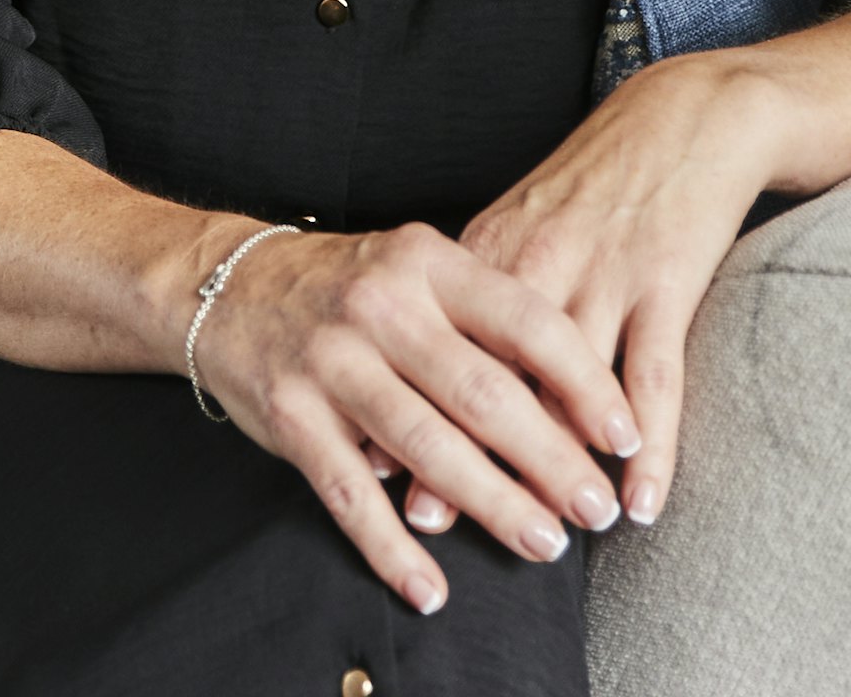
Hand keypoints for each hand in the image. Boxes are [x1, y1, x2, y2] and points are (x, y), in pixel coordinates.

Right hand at [186, 219, 643, 614]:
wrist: (226, 285)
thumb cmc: (348, 285)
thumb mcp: (417, 268)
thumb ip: (483, 317)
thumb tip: (574, 398)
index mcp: (427, 262)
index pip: (525, 322)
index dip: (583, 384)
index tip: (624, 436)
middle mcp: (381, 308)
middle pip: (483, 394)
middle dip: (550, 460)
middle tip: (595, 508)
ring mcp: (332, 363)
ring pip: (426, 449)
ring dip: (491, 506)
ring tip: (542, 544)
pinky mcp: (291, 416)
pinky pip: (349, 496)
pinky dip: (391, 549)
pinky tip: (429, 586)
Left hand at [449, 51, 789, 530]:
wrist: (686, 117)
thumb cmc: (596, 182)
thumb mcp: (521, 224)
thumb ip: (478, 293)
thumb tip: (425, 366)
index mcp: (491, 248)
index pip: (435, 342)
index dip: (402, 402)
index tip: (371, 465)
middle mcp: (537, 262)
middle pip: (491, 371)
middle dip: (459, 448)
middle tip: (434, 520)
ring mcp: (604, 274)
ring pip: (569, 387)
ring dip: (556, 464)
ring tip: (543, 532)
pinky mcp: (667, 283)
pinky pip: (655, 378)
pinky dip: (650, 447)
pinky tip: (640, 502)